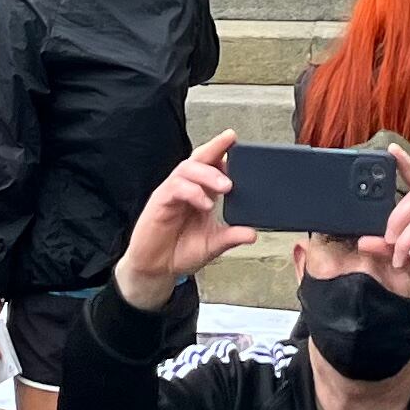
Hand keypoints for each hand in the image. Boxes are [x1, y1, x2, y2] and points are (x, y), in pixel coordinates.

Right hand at [113, 132, 254, 308]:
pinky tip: (205, 203)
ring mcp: (172, 193)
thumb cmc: (180, 251)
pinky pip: (175, 187)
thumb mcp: (212, 244)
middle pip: (199, 158)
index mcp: (201, 192)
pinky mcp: (160, 202)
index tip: (241, 145)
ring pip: (187, 169)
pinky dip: (192, 191)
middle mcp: (186, 188)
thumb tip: (252, 233)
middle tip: (231, 140)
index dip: (225, 153)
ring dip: (207, 173)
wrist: (156, 269)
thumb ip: (231, 237)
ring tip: (226, 185)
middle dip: (215, 146)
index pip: (213, 165)